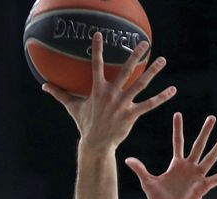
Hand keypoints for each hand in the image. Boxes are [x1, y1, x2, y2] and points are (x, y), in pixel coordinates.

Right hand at [44, 32, 175, 150]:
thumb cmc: (85, 124)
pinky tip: (172, 90)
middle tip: (144, 43)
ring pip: (140, 84)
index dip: (98, 49)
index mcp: (97, 90)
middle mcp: (111, 94)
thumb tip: (44, 86)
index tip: (99, 34)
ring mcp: (122, 104)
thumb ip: (60, 94)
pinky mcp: (132, 114)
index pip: (97, 65)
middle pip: (126, 70)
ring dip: (153, 71)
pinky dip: (161, 97)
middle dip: (135, 55)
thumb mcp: (73, 107)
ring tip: (162, 60)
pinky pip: (149, 104)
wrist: (96, 144)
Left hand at [125, 113, 216, 198]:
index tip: (178, 114)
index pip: (178, 142)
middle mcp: (189, 167)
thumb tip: (127, 159)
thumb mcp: (148, 183)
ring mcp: (197, 176)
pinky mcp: (203, 187)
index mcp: (176, 164)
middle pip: (198, 145)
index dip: (178, 128)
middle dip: (205, 131)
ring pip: (210, 158)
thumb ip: (140, 170)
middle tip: (212, 117)